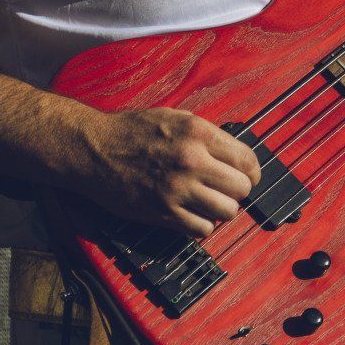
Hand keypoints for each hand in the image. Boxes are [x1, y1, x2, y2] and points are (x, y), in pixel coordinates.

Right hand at [73, 107, 262, 238]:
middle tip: (227, 191)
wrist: (93, 149)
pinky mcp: (163, 212)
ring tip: (211, 204)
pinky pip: (202, 229)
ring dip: (222, 210)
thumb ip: (204, 133)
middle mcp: (192, 160)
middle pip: (242, 188)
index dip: (252, 172)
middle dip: (238, 191)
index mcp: (198, 133)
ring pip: (227, 211)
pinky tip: (194, 214)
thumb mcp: (174, 116)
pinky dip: (203, 225)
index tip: (248, 177)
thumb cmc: (130, 131)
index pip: (247, 160)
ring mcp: (178, 189)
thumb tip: (231, 150)